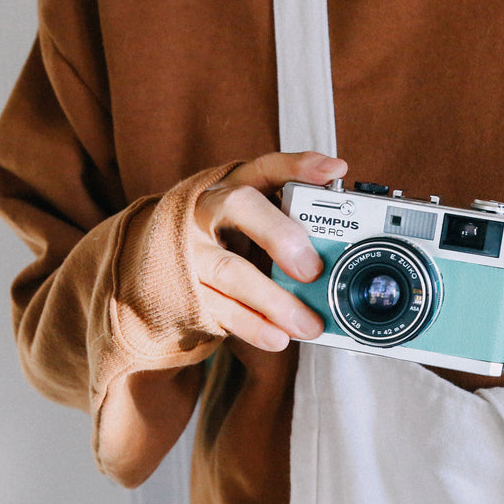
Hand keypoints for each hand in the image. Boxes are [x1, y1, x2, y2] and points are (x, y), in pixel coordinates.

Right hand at [192, 151, 346, 350]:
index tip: (334, 172)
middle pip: (240, 207)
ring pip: (231, 270)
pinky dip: (251, 325)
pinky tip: (277, 337)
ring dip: (272, 299)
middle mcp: (207, 210)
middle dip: (280, 235)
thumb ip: (294, 222)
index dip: (300, 166)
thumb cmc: (224, 239)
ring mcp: (191, 250)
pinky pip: (219, 308)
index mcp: (232, 186)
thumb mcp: (253, 221)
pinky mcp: (184, 289)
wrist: (160, 265)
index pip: (267, 166)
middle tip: (313, 269)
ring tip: (308, 324)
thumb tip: (342, 242)